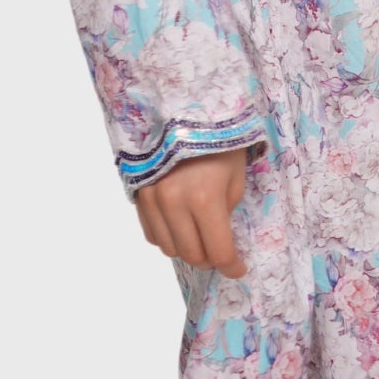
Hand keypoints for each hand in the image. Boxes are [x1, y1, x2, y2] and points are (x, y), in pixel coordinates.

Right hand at [134, 147, 250, 277]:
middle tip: (221, 250)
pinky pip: (152, 233)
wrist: (184, 110)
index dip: (231, 266)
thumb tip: (219, 239)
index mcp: (205, 198)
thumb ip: (226, 212)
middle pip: (192, 255)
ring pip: (169, 249)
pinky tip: (180, 224)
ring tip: (200, 235)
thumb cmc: (218, 140)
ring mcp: (153, 200)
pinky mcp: (140, 195)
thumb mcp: (234, 177)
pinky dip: (168, 237)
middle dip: (211, 258)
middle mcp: (174, 203)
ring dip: (188, 249)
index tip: (238, 268)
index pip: (218, 251)